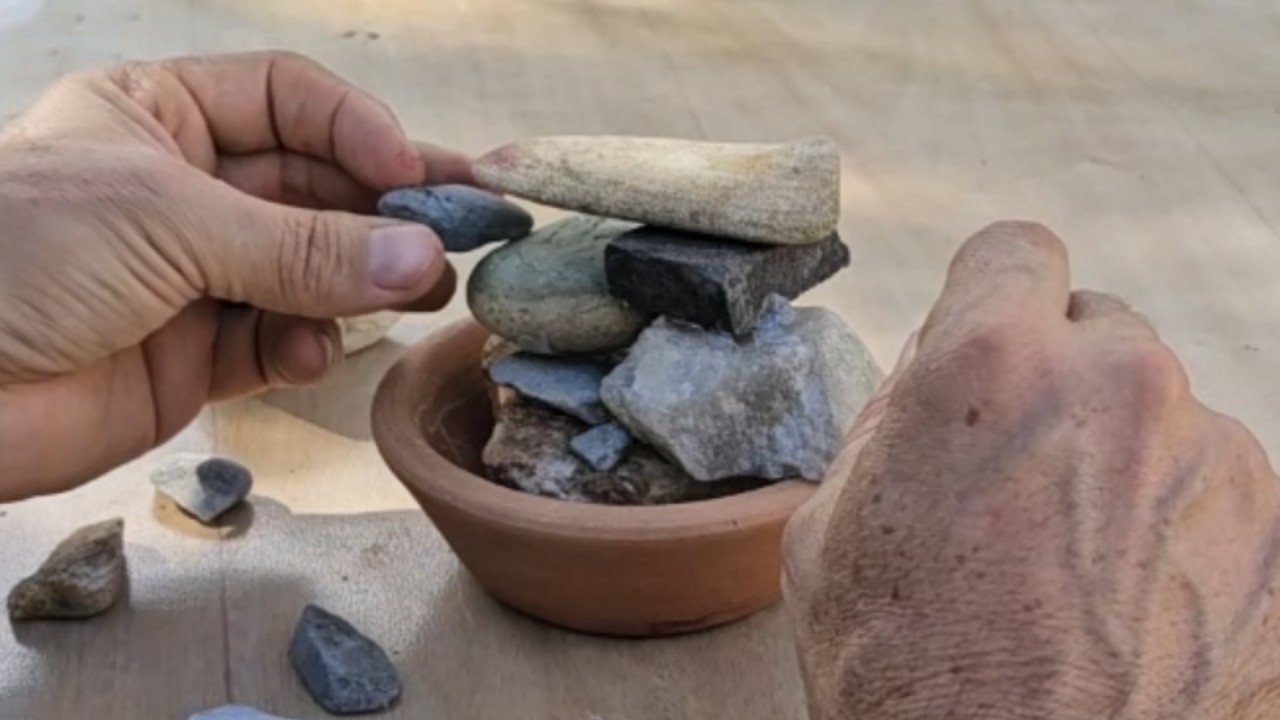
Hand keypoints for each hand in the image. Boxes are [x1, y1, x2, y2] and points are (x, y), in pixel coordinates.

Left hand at [0, 52, 470, 499]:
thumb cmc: (18, 257)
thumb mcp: (168, 220)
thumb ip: (302, 245)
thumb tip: (421, 257)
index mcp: (159, 115)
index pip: (288, 101)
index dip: (359, 130)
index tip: (418, 176)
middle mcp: (184, 189)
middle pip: (313, 188)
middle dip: (383, 212)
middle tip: (461, 235)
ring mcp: (193, 275)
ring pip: (308, 268)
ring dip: (359, 282)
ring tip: (415, 294)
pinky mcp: (194, 356)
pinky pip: (278, 339)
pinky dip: (305, 344)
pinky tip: (309, 352)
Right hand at [783, 222, 1279, 718]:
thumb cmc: (907, 677)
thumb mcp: (829, 527)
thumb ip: (893, 415)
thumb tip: (938, 369)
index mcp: (993, 364)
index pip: (1015, 250)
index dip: (994, 294)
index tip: (991, 335)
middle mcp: (1120, 384)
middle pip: (1098, 330)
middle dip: (1058, 382)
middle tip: (1017, 478)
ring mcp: (1218, 459)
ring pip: (1163, 417)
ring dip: (1122, 462)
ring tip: (1074, 568)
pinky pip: (1217, 494)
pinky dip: (1179, 530)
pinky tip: (1132, 604)